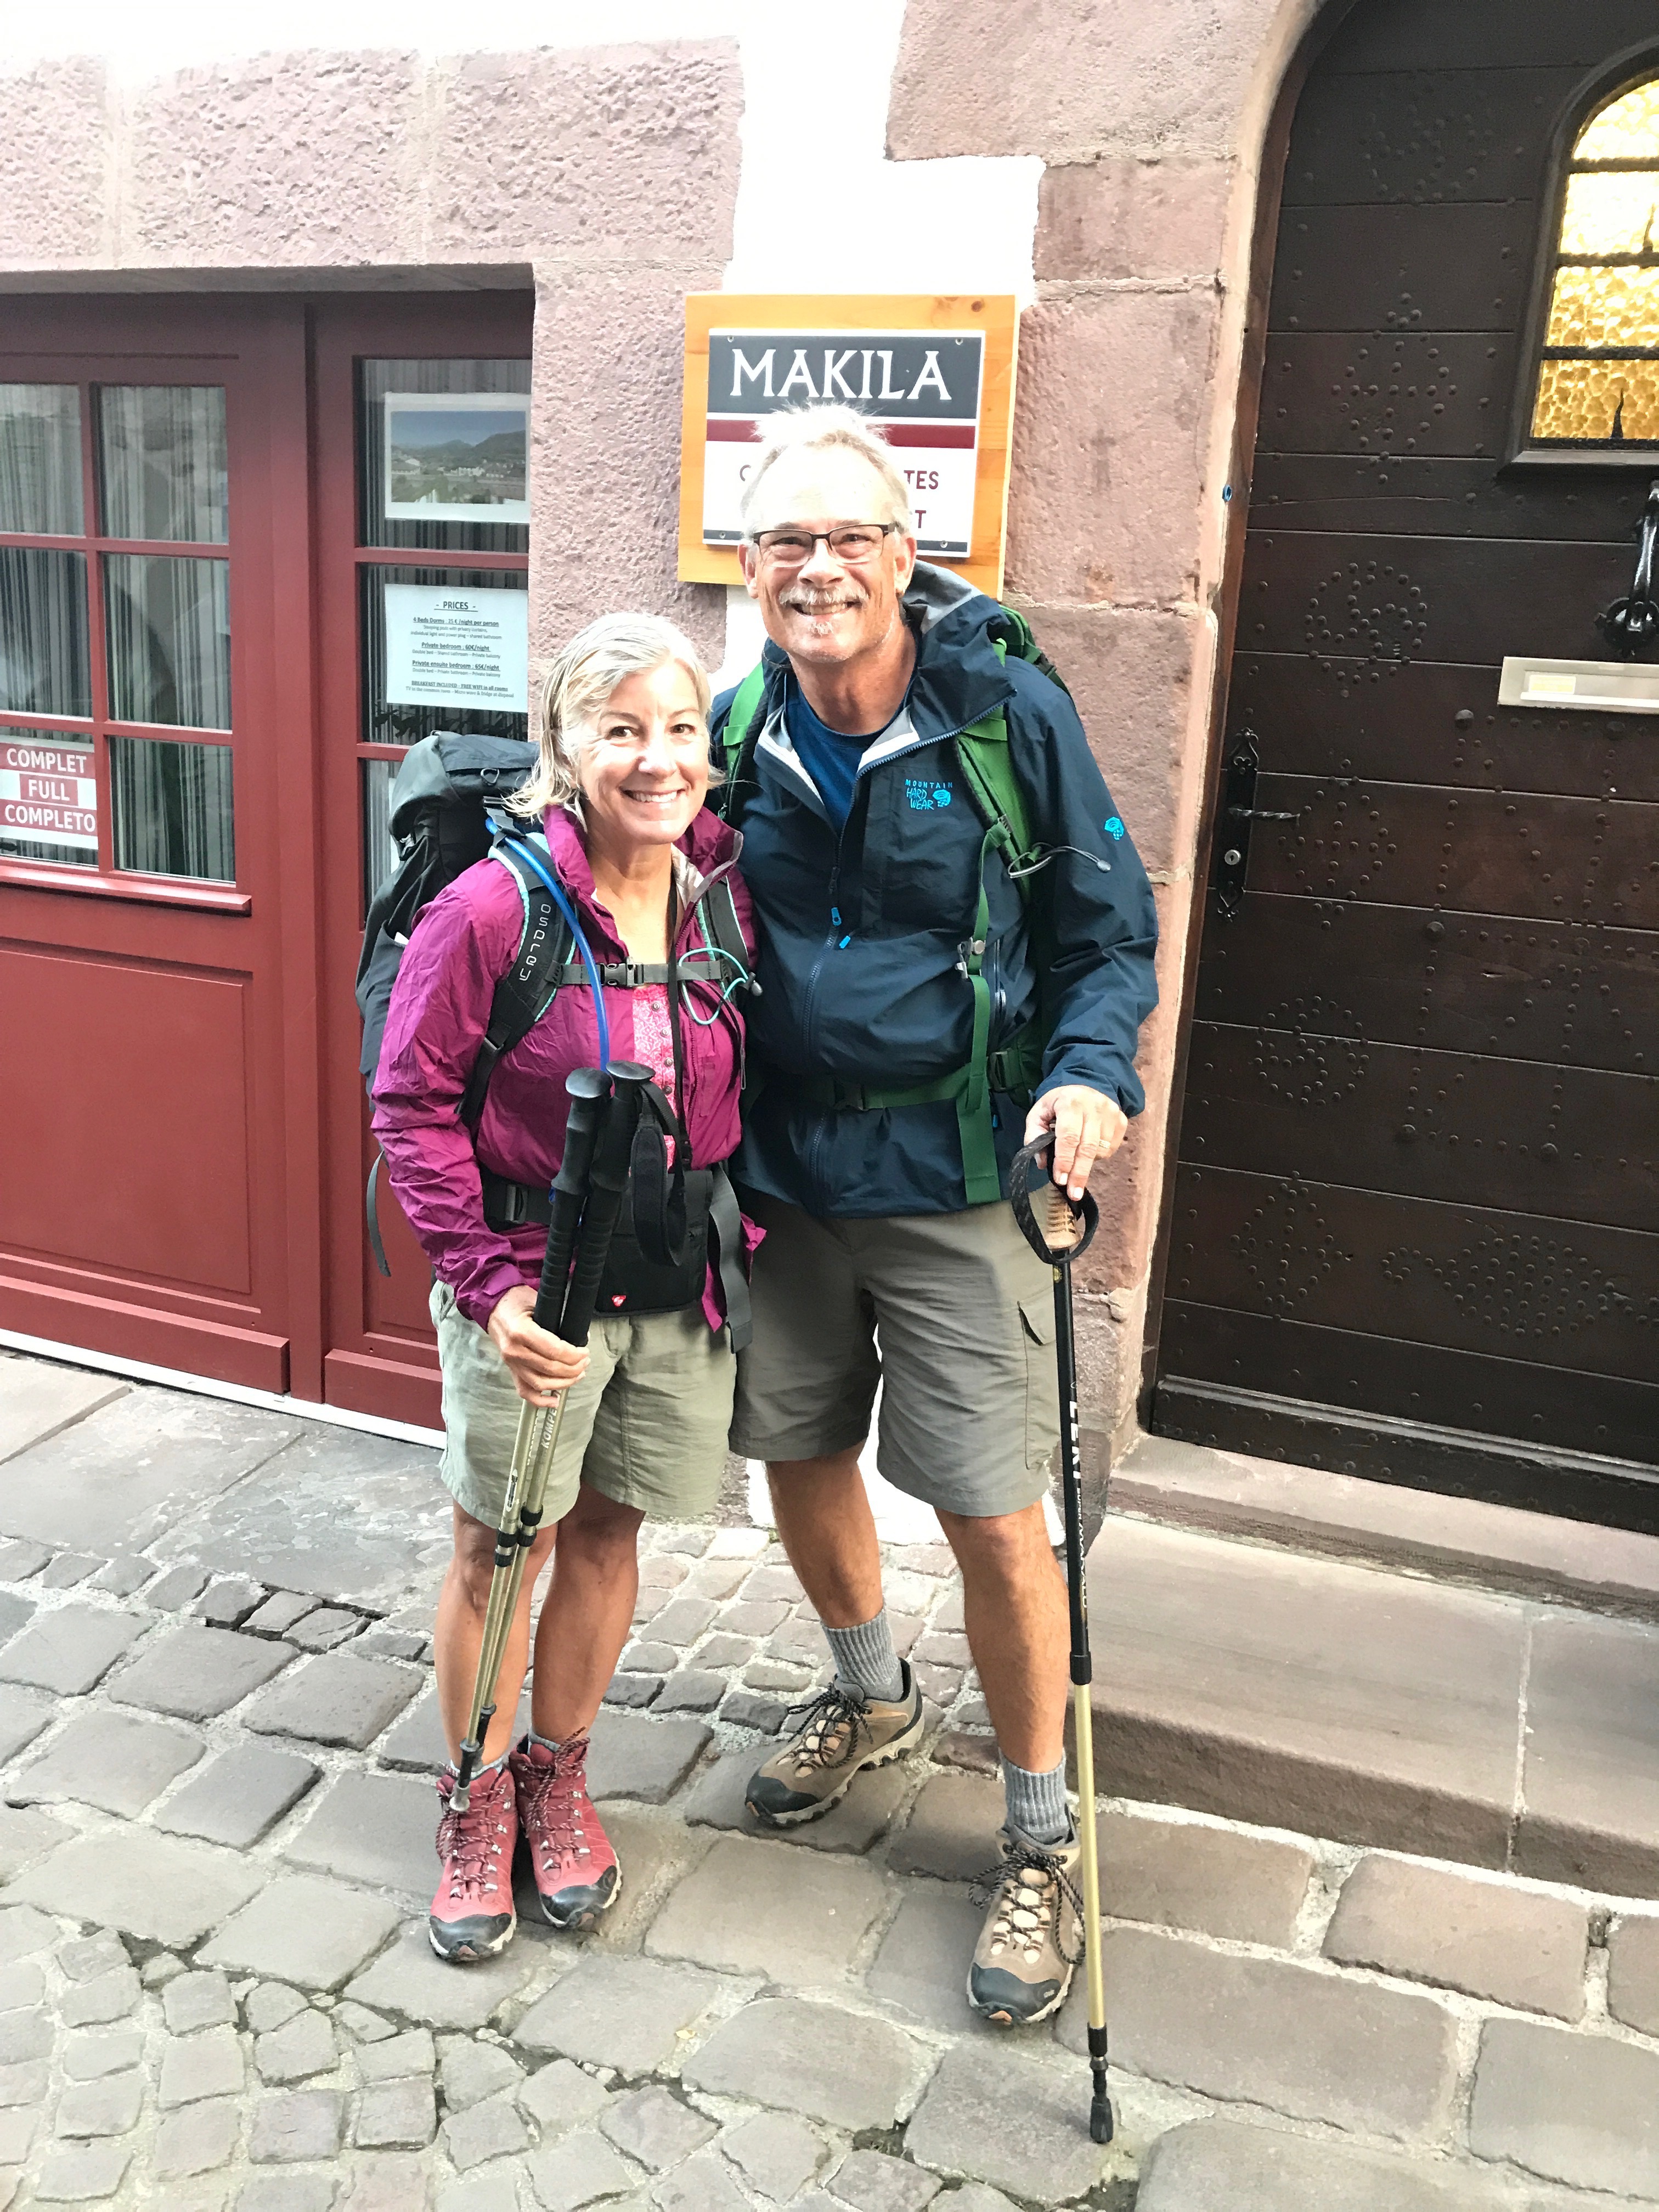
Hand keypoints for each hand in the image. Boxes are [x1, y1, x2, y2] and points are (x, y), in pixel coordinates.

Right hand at [486, 1285, 589, 1406]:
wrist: (494, 1306)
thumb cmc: (516, 1301)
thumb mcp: (537, 1302)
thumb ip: (556, 1320)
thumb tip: (579, 1336)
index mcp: (521, 1331)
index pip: (554, 1351)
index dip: (574, 1355)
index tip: (585, 1352)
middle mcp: (514, 1351)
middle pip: (550, 1369)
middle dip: (574, 1368)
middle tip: (585, 1362)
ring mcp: (511, 1363)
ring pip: (540, 1384)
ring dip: (563, 1383)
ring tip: (578, 1375)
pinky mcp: (511, 1370)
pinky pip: (525, 1391)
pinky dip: (540, 1400)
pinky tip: (555, 1399)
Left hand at [1023, 1084, 1127, 1201]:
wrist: (1087, 1084)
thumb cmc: (1059, 1104)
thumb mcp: (1039, 1113)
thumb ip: (1034, 1136)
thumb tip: (1042, 1162)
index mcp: (1070, 1102)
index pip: (1068, 1136)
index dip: (1064, 1160)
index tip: (1060, 1180)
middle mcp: (1094, 1105)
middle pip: (1088, 1147)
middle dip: (1079, 1173)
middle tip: (1074, 1193)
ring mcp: (1111, 1113)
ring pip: (1100, 1149)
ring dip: (1087, 1164)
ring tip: (1076, 1165)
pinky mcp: (1122, 1120)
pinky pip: (1110, 1148)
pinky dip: (1098, 1156)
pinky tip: (1088, 1151)